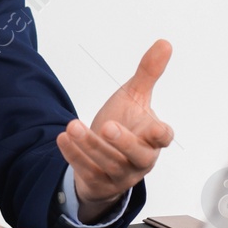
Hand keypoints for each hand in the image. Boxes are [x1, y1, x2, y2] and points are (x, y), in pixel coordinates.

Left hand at [58, 39, 173, 221]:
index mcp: (153, 139)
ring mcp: (121, 175)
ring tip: (73, 126)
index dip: (161, 135)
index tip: (156, 129)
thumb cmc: (125, 125)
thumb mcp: (134, 97)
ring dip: (90, 145)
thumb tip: (164, 43)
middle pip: (138, 155)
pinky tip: (63, 139)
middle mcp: (140, 160)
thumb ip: (148, 73)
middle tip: (107, 126)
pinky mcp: (101, 184)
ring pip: (109, 164)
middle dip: (123, 142)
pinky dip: (75, 156)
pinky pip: (88, 172)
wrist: (102, 157)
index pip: (163, 138)